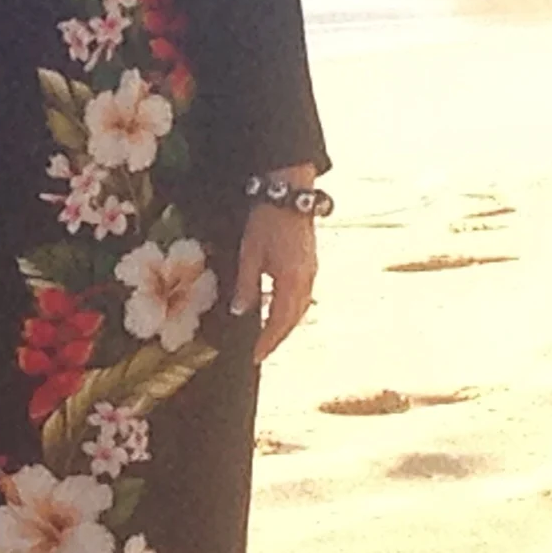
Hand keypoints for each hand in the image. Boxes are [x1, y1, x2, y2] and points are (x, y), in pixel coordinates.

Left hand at [230, 198, 318, 362]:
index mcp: (293, 281)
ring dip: (285, 323)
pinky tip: (276, 308)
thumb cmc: (267, 222)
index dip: (268, 341)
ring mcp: (312, 272)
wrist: (290, 195)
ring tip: (268, 335)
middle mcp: (307, 281)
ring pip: (300, 308)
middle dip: (278, 337)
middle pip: (294, 318)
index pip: (280, 321)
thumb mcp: (250, 254)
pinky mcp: (310, 264)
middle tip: (261, 351)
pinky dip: (289, 308)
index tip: (255, 357)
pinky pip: (301, 295)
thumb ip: (247, 286)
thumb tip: (239, 311)